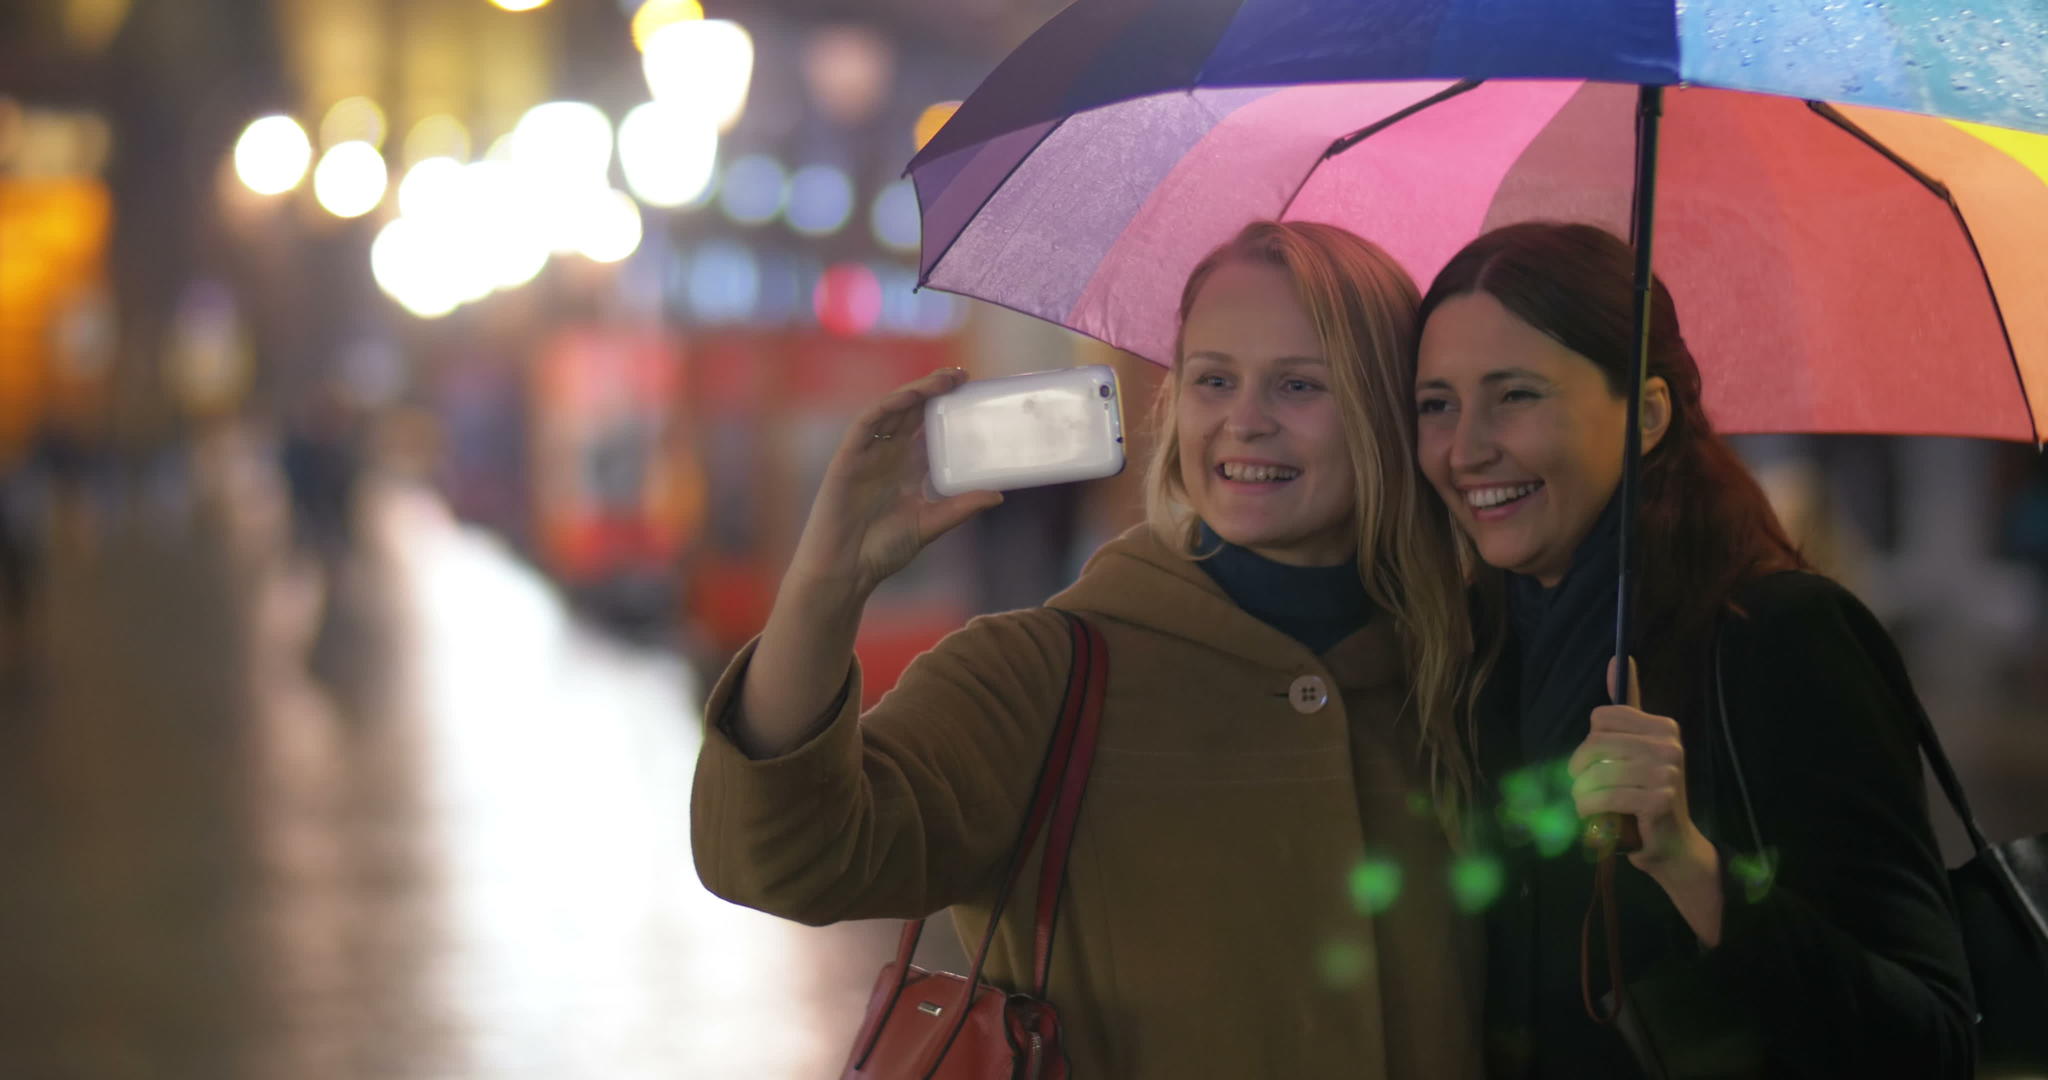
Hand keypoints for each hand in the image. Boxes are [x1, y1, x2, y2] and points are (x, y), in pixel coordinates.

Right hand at [786, 368, 1003, 597]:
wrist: (845, 570)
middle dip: (935, 389)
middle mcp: (887, 455)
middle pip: (912, 411)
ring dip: (915, 390)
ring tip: (943, 379)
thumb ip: (960, 507)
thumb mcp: (931, 523)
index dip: (947, 408)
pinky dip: (888, 406)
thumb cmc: (882, 550)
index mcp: (907, 468)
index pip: (928, 428)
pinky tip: (908, 396)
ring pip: (892, 410)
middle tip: (963, 375)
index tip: (973, 393)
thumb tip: (999, 495)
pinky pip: (867, 423)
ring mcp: (867, 454)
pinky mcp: (848, 458)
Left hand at [1569, 658, 1714, 877]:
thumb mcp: (1637, 749)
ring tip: (1585, 803)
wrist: (1672, 846)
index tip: (1591, 761)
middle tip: (1580, 785)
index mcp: (1663, 727)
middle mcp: (1670, 745)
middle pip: (1596, 743)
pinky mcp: (1660, 800)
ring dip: (1581, 792)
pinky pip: (1605, 796)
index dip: (1588, 743)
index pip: (1602, 718)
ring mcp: (1667, 773)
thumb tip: (1616, 659)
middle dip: (1579, 767)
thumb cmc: (1647, 795)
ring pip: (1598, 771)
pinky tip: (1591, 816)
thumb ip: (1626, 710)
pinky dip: (1589, 809)